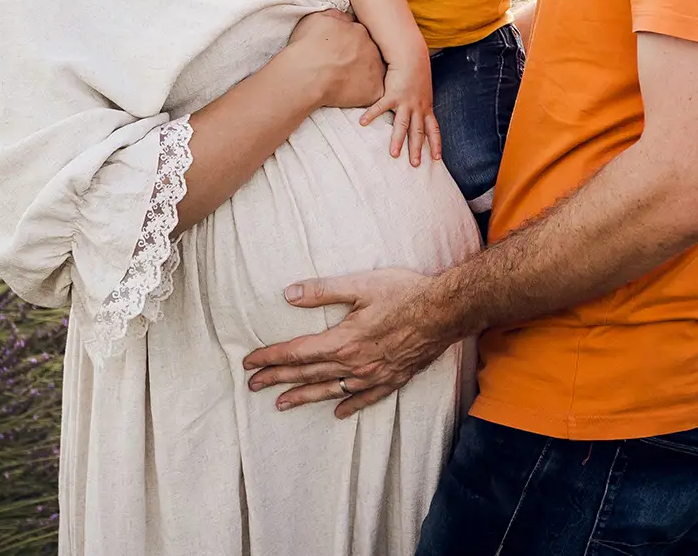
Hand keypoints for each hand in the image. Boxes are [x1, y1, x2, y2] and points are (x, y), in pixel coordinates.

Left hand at [243, 268, 452, 417]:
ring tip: (281, 404)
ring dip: (303, 397)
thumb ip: (323, 291)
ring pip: (330, 390)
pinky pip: (365, 398)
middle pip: (308, 374)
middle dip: (277, 379)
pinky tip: (337, 413)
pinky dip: (348, 405)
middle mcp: (355, 364)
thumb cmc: (405, 292)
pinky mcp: (392, 379)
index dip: (271, 358)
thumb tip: (289, 294)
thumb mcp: (361, 284)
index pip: (297, 353)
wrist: (447, 310)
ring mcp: (374, 375)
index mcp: (344, 341)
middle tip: (253, 385)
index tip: (250, 362)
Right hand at [286, 10, 385, 109]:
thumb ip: (335, 16)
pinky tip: (351, 95)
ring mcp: (375, 70)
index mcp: (359, 31)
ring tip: (345, 82)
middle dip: (358, 58)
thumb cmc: (307, 47)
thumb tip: (345, 17)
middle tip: (342, 67)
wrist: (305, 75)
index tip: (340, 51)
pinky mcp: (374, 91)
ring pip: (374, 71)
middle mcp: (372, 48)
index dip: (349, 43)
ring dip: (364, 75)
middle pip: (369, 52)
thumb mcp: (317, 18)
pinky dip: (365, 94)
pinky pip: (375, 92)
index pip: (360, 35)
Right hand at [360, 57, 437, 165]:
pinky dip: (371, 114)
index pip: (433, 129)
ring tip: (393, 154)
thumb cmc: (416, 71)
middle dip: (417, 149)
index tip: (437, 158)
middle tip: (415, 164)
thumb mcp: (423, 89)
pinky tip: (362, 122)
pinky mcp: (393, 93)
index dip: (435, 144)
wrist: (413, 55)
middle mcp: (417, 107)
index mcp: (425, 107)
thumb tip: (417, 111)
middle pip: (418, 132)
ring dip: (398, 140)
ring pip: (402, 125)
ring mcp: (406, 102)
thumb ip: (420, 101)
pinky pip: (381, 106)